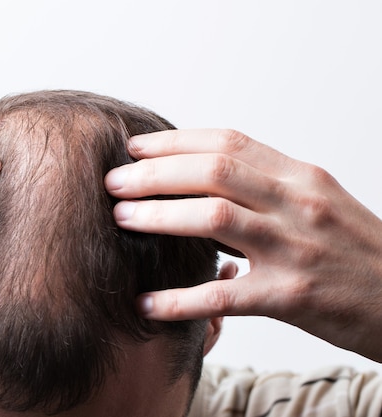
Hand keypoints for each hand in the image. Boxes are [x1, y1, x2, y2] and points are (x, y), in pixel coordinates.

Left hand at [105, 129, 381, 361]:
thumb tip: (201, 176)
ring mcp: (294, 249)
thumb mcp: (316, 201)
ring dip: (158, 216)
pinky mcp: (290, 298)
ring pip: (213, 219)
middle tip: (114, 181)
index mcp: (301, 177)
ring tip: (120, 218)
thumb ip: (266, 185)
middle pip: (213, 172)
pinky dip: (179, 300)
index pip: (229, 142)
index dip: (175, 142)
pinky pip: (223, 297)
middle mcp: (297, 203)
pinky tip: (146, 302)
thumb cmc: (353, 249)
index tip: (136, 147)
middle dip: (154, 174)